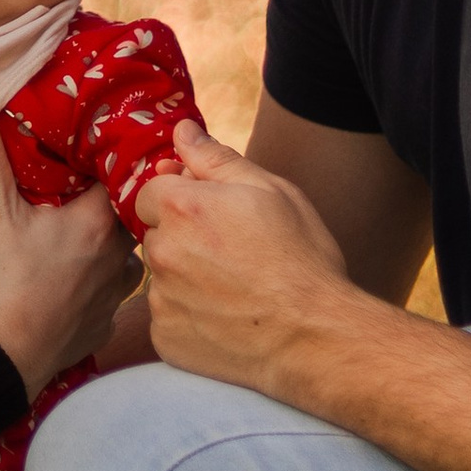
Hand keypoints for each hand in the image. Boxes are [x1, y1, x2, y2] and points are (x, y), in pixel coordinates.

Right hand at [0, 101, 136, 398]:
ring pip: (129, 260)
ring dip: (113, 249)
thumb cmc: (6, 279)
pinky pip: (113, 299)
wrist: (8, 355)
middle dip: (115, 205)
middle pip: (129, 219)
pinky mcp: (104, 326)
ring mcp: (115, 296)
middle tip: (91, 193)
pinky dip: (101, 290)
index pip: (123, 180)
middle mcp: (117, 257)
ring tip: (88, 241)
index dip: (114, 165)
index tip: (104, 154)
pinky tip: (78, 287)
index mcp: (97, 222)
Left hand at [136, 118, 362, 397]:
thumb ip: (216, 159)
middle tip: (230, 255)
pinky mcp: (165, 338)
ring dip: (185, 278)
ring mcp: (161, 299)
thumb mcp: (270, 191)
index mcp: (181, 207)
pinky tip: (225, 319)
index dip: (182, 201)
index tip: (214, 217)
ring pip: (161, 277)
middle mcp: (161, 251)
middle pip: (155, 234)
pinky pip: (167, 317)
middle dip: (182, 238)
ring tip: (234, 290)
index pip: (152, 192)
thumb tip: (181, 131)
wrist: (318, 339)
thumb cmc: (301, 259)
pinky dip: (188, 317)